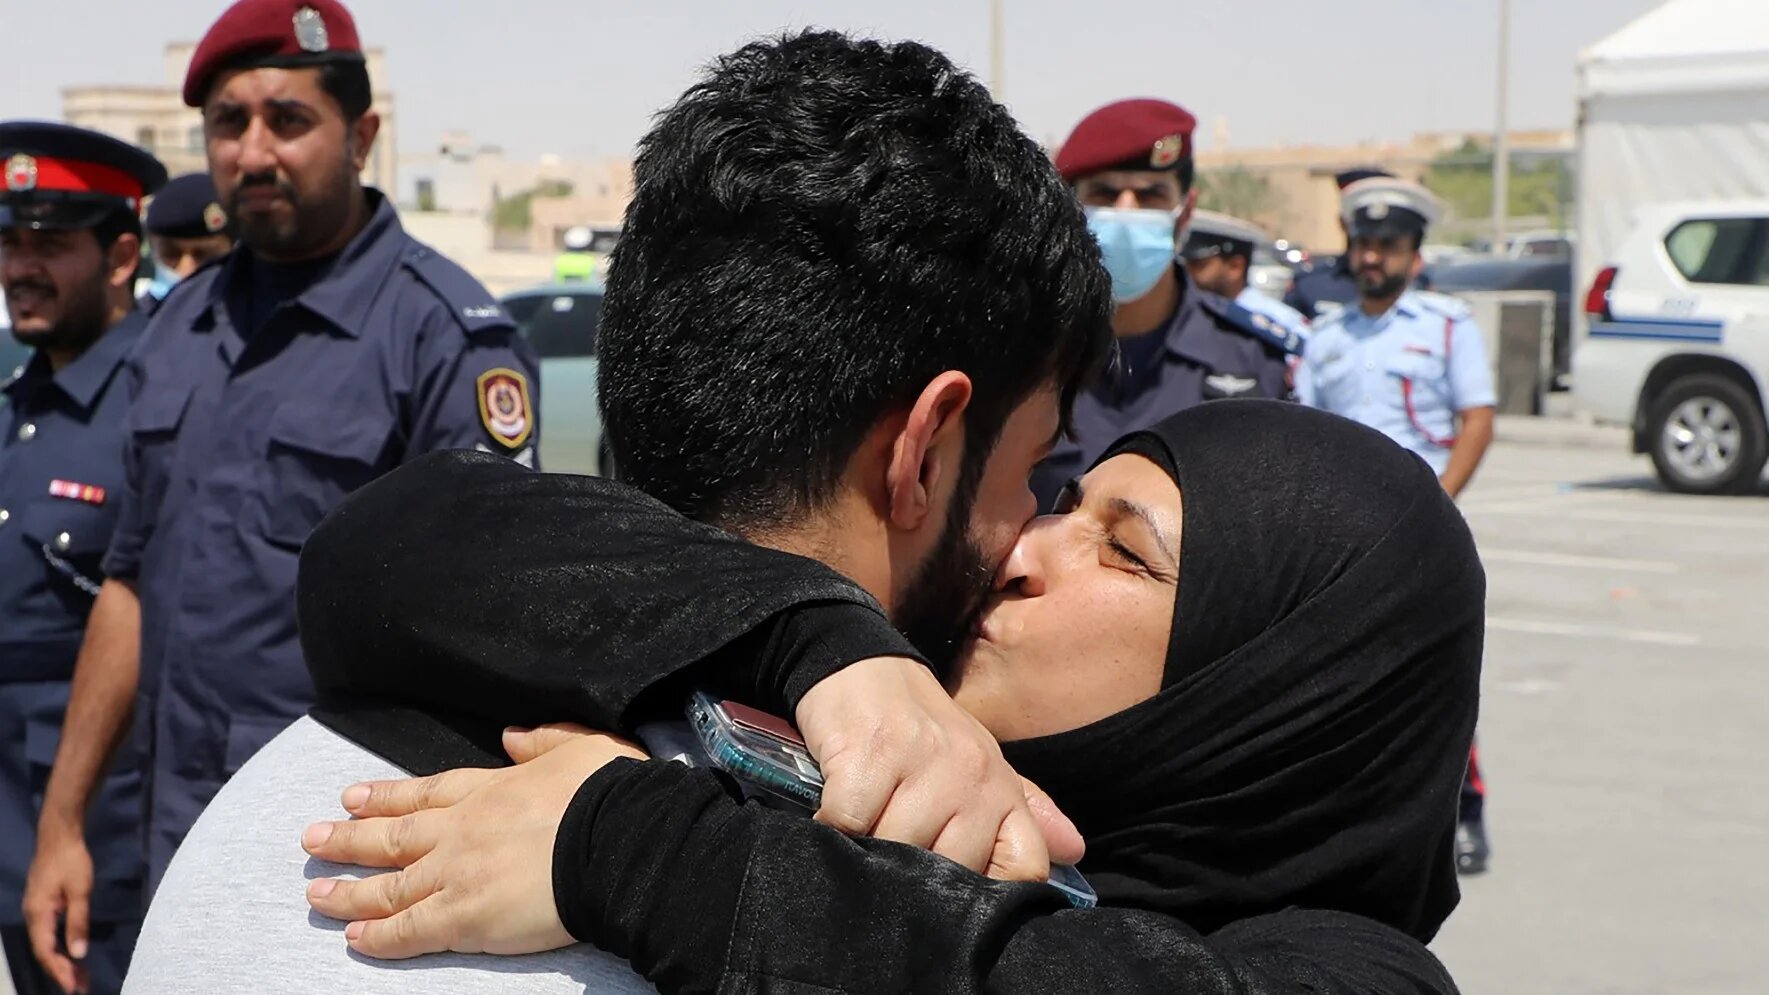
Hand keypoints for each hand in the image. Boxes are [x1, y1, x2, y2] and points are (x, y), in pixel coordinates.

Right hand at [22, 823, 93, 994]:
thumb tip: (78, 954)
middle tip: (81, 986)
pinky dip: (60, 946)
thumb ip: (78, 923)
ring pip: (45, 943)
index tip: (72, 986)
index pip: (46, 951)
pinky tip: (72, 953)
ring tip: (79, 977)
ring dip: (61, 960)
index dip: (59, 970)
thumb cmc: (71, 861)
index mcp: (38, 914)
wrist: (59, 835)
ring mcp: (36, 910)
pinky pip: (48, 933)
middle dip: (61, 970)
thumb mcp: (80, 891)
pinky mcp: (43, 905)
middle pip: (44, 951)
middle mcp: (32, 916)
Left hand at [302, 724, 644, 958]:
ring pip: (389, 886)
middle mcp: (462, 829)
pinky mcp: (464, 917)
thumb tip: (514, 736)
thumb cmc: (610, 794)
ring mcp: (457, 873)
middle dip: (350, 838)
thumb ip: (543, 742)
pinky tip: (353, 938)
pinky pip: (409, 930)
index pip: (425, 793)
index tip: (353, 797)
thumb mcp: (581, 749)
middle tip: (312, 839)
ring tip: (315, 893)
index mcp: (490, 790)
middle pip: (393, 835)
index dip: (386, 796)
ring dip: (349, 890)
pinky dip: (379, 935)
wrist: (619, 839)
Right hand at [795, 656, 1083, 881]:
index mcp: (1002, 787)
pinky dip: (832, 830)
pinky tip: (830, 817)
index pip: (1023, 867)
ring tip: (858, 835)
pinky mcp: (870, 755)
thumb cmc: (920, 731)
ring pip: (896, 850)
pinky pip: (850, 825)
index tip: (954, 899)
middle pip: (949, 871)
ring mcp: (922, 762)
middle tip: (887, 858)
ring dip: (866, 855)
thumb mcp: (978, 767)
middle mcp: (972, 774)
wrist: (861, 667)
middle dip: (911, 878)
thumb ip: (1023, 814)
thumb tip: (1073, 850)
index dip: (989, 898)